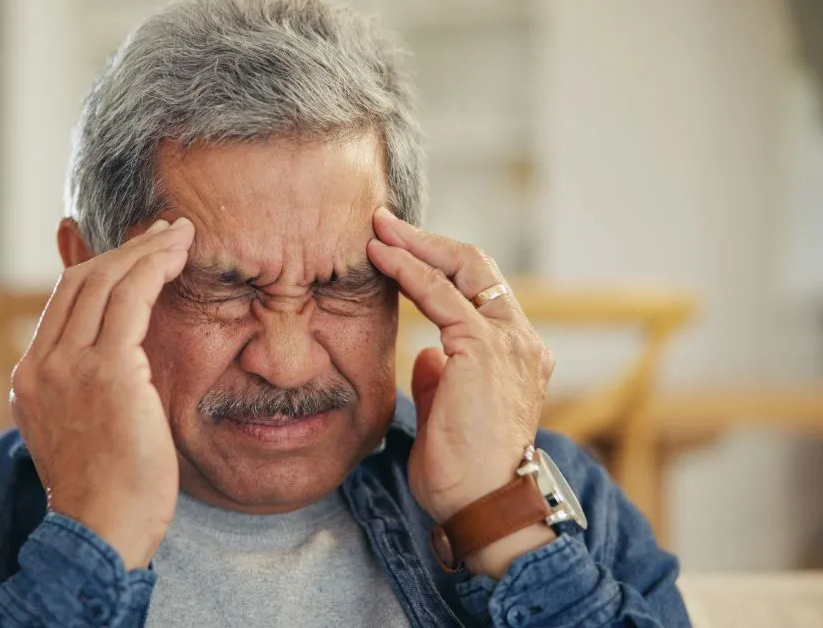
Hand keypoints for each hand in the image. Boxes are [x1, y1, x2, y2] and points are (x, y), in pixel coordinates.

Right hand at [10, 217, 194, 569]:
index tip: (138, 254)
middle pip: (80, 280)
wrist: (101, 533)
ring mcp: (69, 366)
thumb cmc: (107, 494)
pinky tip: (181, 257)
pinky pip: (132, 298)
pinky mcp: (108, 371)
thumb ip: (85, 392)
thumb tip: (118, 362)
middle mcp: (41, 365)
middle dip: (126, 249)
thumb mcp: (81, 434)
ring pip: (105, 280)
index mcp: (30, 379)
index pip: (63, 302)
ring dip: (146, 250)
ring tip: (180, 235)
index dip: (102, 267)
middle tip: (164, 231)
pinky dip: (156, 268)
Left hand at [366, 208, 554, 524]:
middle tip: (384, 223)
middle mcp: (520, 340)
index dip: (438, 264)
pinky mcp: (484, 348)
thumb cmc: (462, 471)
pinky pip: (440, 294)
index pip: (479, 291)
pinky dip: (408, 270)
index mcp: (515, 354)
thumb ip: (441, 376)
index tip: (399, 250)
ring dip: (414, 245)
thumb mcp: (447, 411)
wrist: (482, 504)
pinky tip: (381, 256)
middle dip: (427, 240)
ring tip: (376, 230)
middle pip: (476, 267)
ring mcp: (507, 341)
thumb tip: (425, 353)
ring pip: (461, 269)